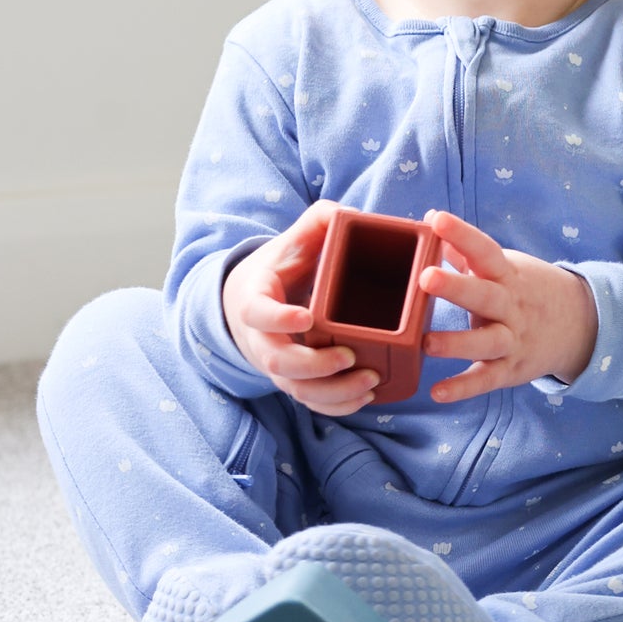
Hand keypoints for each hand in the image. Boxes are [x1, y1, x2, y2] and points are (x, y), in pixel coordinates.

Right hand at [221, 201, 379, 415]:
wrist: (252, 300)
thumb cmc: (278, 269)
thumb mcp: (292, 241)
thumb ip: (318, 222)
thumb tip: (351, 214)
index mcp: (255, 300)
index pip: (257, 314)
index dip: (279, 320)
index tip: (306, 316)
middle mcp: (262, 340)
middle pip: (278, 363)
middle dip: (315, 366)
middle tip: (350, 356)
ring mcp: (278, 366)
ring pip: (298, 391)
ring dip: (334, 392)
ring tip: (370, 380)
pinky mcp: (295, 382)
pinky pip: (312, 404)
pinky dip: (338, 406)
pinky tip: (366, 397)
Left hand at [420, 210, 598, 403]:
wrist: (580, 325)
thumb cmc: (526, 290)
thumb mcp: (504, 267)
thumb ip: (465, 249)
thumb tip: (429, 220)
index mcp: (507, 275)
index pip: (485, 250)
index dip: (462, 235)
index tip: (437, 220)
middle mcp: (511, 306)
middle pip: (485, 294)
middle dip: (456, 286)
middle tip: (425, 278)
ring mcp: (513, 339)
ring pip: (487, 341)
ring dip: (457, 342)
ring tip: (426, 343)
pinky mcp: (511, 370)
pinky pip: (486, 379)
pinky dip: (463, 388)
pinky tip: (437, 392)